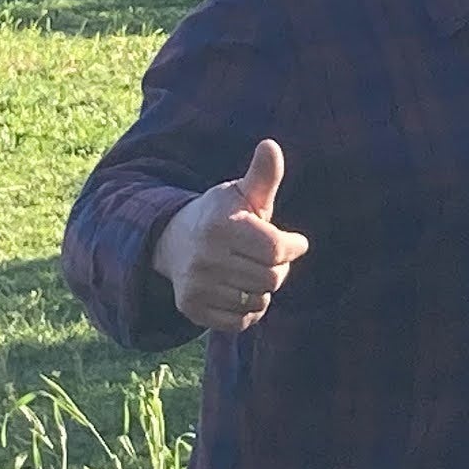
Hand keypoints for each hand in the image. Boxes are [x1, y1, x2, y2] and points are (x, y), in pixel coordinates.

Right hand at [149, 139, 310, 332]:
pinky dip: (248, 310)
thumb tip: (271, 145)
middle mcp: (205, 257)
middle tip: (268, 258)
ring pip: (258, 301)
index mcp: (221, 225)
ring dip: (263, 289)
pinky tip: (239, 290)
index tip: (294, 242)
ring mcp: (196, 285)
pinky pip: (241, 322)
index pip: (277, 249)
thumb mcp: (242, 193)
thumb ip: (263, 175)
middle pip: (272, 278)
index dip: (293, 247)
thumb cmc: (222, 215)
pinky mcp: (192, 309)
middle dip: (278, 269)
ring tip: (249, 271)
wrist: (174, 240)